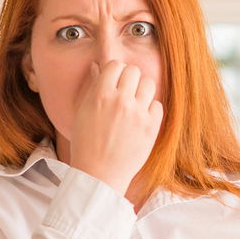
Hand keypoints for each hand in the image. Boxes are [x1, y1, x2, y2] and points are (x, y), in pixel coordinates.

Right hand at [68, 59, 163, 196]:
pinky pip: (158, 105)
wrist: (99, 174)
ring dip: (142, 90)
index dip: (115, 71)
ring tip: (136, 102)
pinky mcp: (151, 127)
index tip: (115, 81)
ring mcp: (138, 114)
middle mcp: (121, 101)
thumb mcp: (81, 112)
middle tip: (126, 91)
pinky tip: (142, 117)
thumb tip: (97, 65)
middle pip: (134, 71)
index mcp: (100, 95)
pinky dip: (151, 109)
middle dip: (130, 78)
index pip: (115, 65)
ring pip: (149, 84)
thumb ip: (91, 86)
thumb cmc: (86, 143)